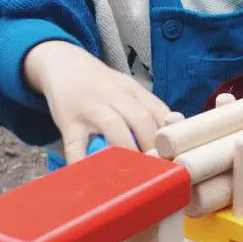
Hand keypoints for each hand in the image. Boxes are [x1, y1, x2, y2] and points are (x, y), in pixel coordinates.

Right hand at [23, 41, 170, 162]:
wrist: (64, 64)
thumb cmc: (102, 86)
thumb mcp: (128, 90)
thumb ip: (149, 109)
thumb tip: (176, 132)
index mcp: (134, 90)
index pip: (159, 111)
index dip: (171, 135)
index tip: (178, 156)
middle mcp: (115, 96)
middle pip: (141, 118)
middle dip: (152, 145)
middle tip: (159, 170)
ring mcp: (91, 107)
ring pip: (114, 127)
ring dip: (129, 151)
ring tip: (136, 175)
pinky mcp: (68, 120)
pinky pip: (75, 144)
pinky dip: (82, 162)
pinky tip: (91, 178)